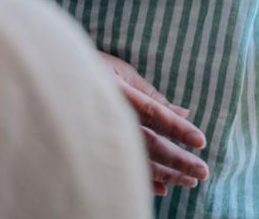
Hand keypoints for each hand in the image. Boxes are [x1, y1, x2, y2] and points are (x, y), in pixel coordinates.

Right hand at [98, 51, 207, 195]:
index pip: (155, 114)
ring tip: (189, 182)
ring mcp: (102, 135)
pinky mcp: (97, 148)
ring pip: (139, 160)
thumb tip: (184, 112)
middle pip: (150, 143)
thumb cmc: (94, 70)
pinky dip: (142, 179)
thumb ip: (152, 96)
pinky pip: (121, 168)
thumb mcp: (123, 73)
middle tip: (203, 171)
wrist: (56, 81)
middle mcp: (111, 118)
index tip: (201, 141)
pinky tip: (162, 188)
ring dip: (166, 173)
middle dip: (178, 160)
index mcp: (119, 94)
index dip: (179, 128)